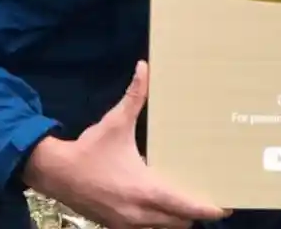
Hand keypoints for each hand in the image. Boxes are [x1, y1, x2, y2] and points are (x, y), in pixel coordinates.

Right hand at [21, 61, 229, 228]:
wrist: (55, 173)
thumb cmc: (89, 149)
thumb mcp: (115, 122)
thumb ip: (134, 96)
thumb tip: (145, 67)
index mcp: (144, 190)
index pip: (185, 207)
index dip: (208, 208)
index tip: (225, 205)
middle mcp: (140, 214)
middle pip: (180, 222)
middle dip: (194, 212)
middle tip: (207, 196)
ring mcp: (127, 224)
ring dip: (176, 219)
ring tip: (186, 202)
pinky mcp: (116, 226)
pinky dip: (157, 222)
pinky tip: (158, 206)